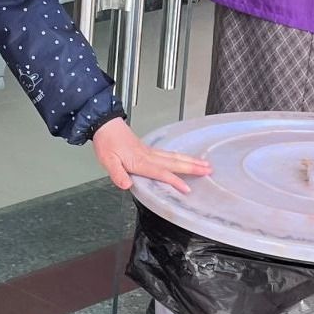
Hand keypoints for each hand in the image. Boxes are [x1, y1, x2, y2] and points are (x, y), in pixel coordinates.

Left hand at [92, 117, 210, 194]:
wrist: (105, 124)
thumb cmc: (106, 143)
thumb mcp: (107, 161)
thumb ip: (117, 174)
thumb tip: (126, 185)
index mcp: (140, 161)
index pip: (161, 173)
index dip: (174, 181)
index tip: (187, 189)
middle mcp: (148, 156)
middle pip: (174, 162)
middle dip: (192, 167)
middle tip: (209, 170)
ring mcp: (150, 151)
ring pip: (174, 157)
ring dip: (190, 161)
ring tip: (205, 164)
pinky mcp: (148, 149)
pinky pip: (168, 154)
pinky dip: (181, 156)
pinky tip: (186, 158)